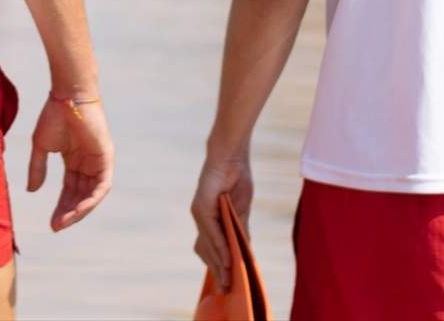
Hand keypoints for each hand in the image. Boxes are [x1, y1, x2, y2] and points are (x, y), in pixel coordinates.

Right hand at [28, 96, 113, 230]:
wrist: (67, 95)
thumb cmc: (53, 115)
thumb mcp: (41, 146)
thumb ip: (38, 169)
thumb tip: (32, 191)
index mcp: (74, 160)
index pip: (70, 190)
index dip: (61, 207)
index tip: (51, 223)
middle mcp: (88, 163)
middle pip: (80, 195)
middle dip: (68, 212)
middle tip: (56, 227)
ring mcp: (98, 161)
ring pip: (92, 194)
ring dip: (79, 210)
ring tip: (65, 222)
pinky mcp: (106, 158)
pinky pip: (102, 186)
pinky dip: (92, 199)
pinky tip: (80, 209)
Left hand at [190, 151, 252, 291]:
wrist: (231, 156)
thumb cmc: (237, 178)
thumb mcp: (241, 209)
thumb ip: (240, 229)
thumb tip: (244, 250)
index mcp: (209, 218)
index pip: (210, 248)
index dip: (218, 265)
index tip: (227, 282)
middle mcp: (201, 217)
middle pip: (206, 250)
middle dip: (217, 270)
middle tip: (228, 288)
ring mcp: (199, 212)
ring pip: (208, 244)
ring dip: (219, 262)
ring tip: (229, 278)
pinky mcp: (201, 205)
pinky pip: (211, 231)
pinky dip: (220, 246)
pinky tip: (229, 257)